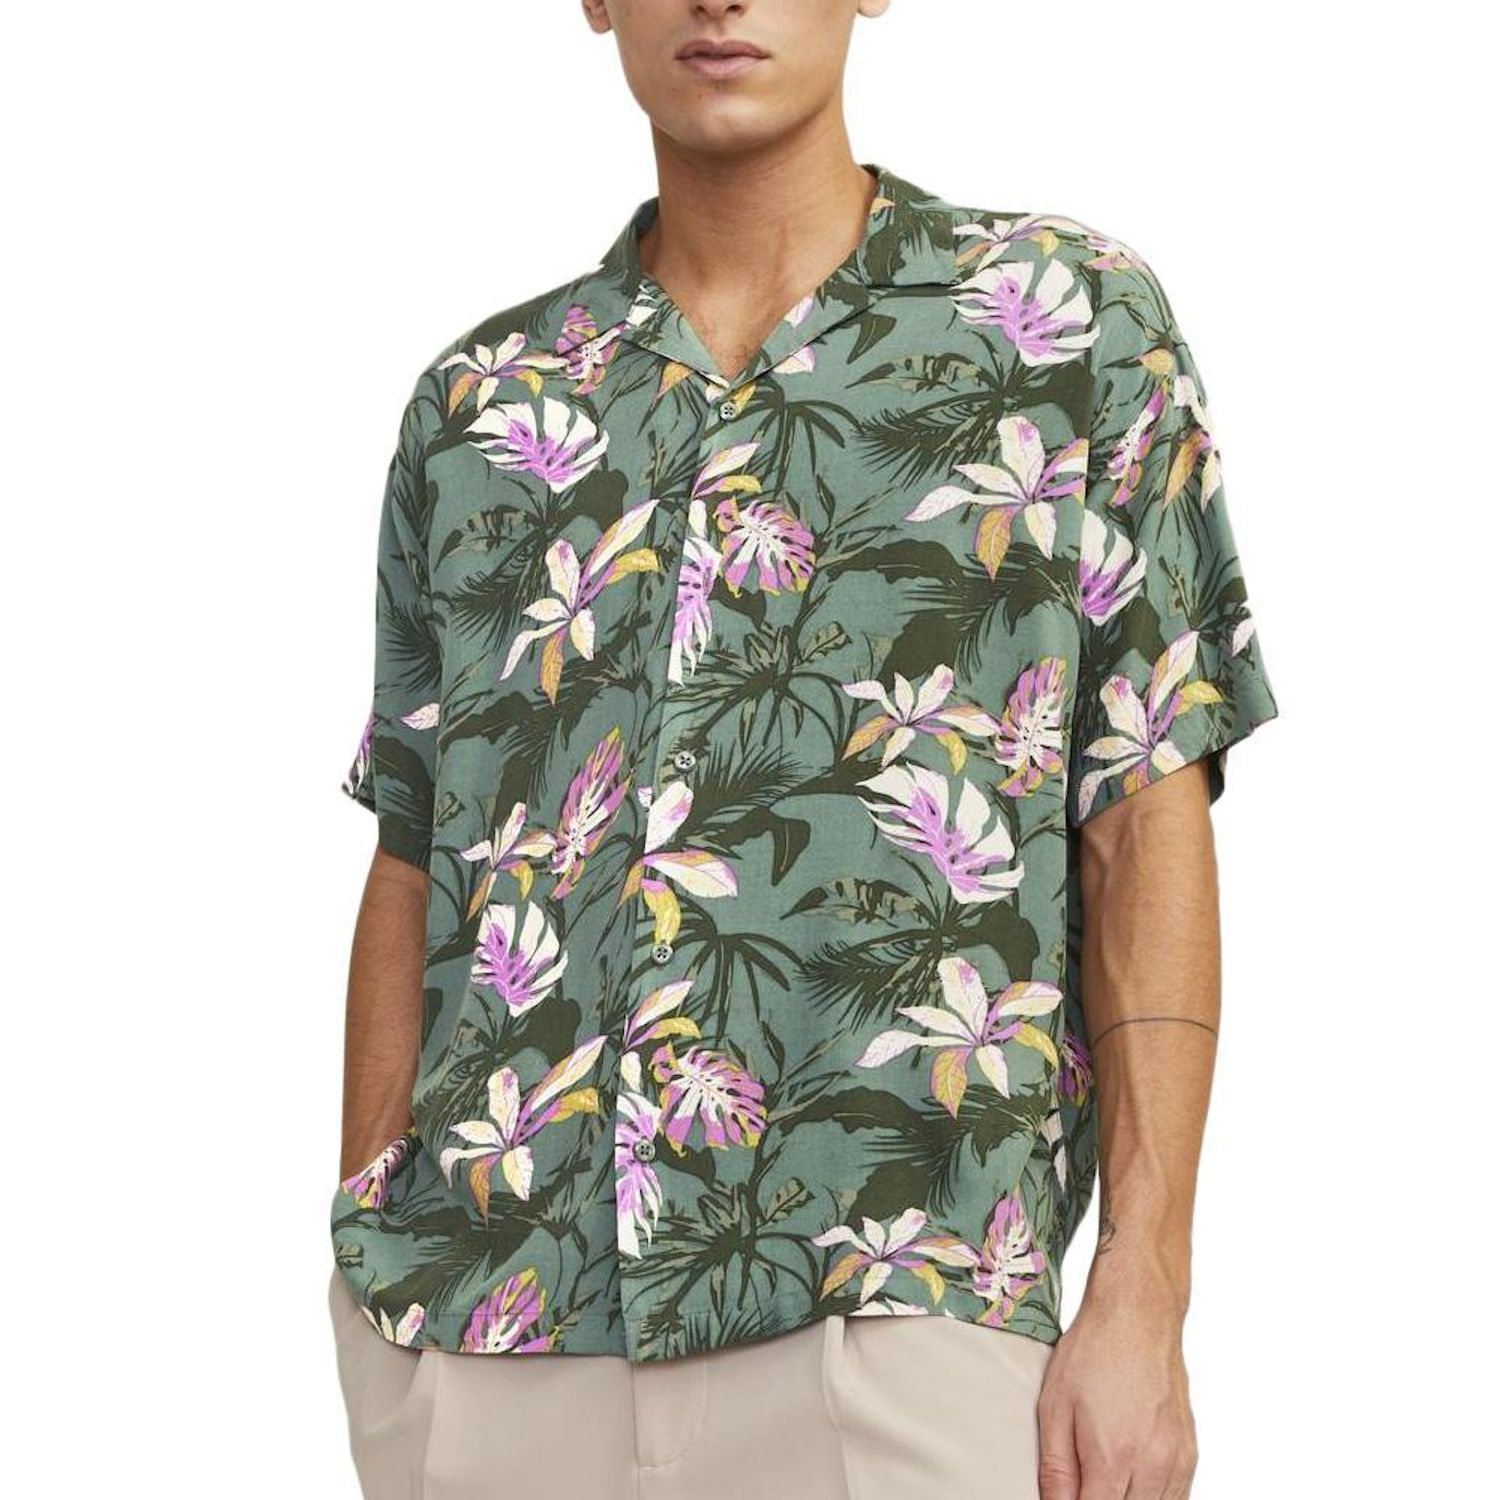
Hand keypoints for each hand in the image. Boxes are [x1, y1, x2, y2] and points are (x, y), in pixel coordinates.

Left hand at [1037, 1287, 1196, 1499]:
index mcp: (1114, 1458)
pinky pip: (1177, 1499)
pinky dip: (1153, 1499)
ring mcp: (1177, 1462)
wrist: (1138, 1315)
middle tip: (1083, 1483)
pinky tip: (1131, 1485)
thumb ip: (1056, 1470)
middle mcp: (1153, 1467)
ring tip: (1104, 1479)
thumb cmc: (1093, 1353)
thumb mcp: (1055, 1407)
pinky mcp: (1190, 1454)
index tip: (1067, 1493)